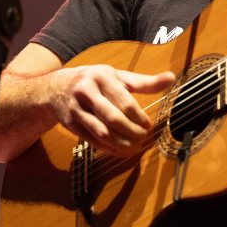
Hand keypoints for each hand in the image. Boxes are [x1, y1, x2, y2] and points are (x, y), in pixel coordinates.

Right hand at [48, 65, 175, 156]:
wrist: (56, 87)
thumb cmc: (94, 80)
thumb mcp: (117, 76)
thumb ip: (144, 81)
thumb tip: (171, 78)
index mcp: (102, 77)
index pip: (124, 101)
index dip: (139, 116)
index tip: (149, 125)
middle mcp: (87, 92)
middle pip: (112, 117)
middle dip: (131, 131)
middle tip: (143, 138)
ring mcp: (77, 109)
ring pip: (101, 131)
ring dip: (120, 143)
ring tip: (134, 147)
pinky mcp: (71, 125)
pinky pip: (92, 140)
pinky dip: (108, 148)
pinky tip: (120, 150)